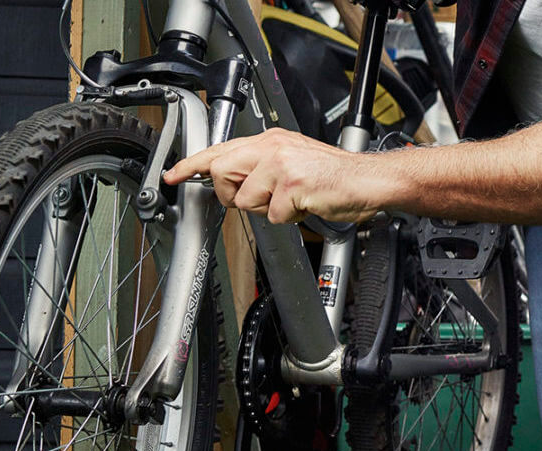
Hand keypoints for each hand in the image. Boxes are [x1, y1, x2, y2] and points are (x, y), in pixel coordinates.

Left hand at [163, 128, 382, 223]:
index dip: (191, 165)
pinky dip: (289, 218)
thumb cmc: (334, 177)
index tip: (173, 175)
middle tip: (258, 199)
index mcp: (271, 140)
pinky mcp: (292, 185)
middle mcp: (273, 148)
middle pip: (222, 172)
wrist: (368, 180)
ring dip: (267, 209)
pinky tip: (304, 207)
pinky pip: (273, 214)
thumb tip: (233, 180)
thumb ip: (261, 166)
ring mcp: (282, 165)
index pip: (219, 149)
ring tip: (291, 201)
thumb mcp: (293, 161)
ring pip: (246, 199)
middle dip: (233, 194)